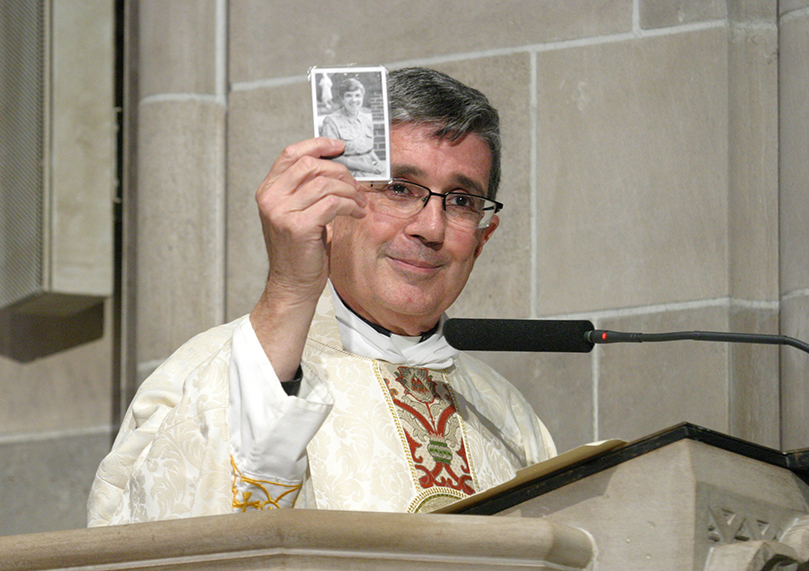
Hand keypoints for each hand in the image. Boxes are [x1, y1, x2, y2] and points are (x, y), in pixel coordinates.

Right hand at [250, 138, 366, 381]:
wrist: (293, 284)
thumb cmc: (300, 249)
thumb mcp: (298, 212)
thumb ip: (307, 188)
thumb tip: (336, 164)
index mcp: (268, 190)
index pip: (291, 153)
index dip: (318, 144)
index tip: (340, 146)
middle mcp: (270, 197)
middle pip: (311, 164)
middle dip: (341, 172)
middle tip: (356, 185)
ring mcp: (281, 212)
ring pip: (325, 183)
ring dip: (350, 191)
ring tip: (359, 203)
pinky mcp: (298, 226)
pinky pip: (333, 203)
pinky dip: (350, 205)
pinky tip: (357, 212)